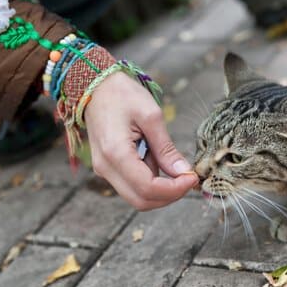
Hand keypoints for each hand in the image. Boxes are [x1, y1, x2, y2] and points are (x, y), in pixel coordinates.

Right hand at [84, 72, 197, 209]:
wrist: (94, 85)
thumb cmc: (121, 94)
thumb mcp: (151, 115)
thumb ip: (166, 148)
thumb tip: (183, 172)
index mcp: (115, 154)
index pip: (148, 189)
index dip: (174, 189)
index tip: (192, 178)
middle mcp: (106, 168)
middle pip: (141, 201)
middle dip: (169, 195)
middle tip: (187, 178)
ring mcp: (104, 169)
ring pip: (136, 196)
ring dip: (160, 188)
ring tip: (170, 160)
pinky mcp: (107, 167)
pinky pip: (131, 184)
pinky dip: (149, 180)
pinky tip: (155, 157)